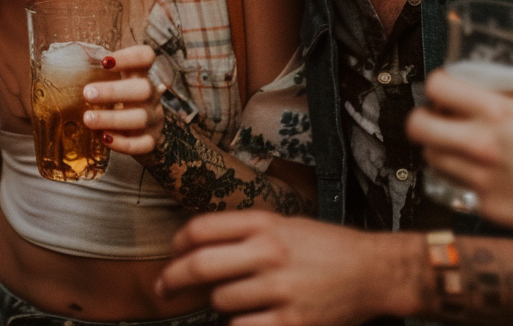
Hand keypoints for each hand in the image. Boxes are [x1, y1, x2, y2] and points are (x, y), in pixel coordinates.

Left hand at [81, 44, 161, 155]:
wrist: (142, 130)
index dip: (130, 57)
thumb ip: (93, 75)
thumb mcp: (112, 82)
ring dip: (113, 118)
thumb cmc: (119, 99)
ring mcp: (154, 118)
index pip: (146, 56)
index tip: (105, 61)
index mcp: (140, 74)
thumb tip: (54, 67)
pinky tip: (104, 138)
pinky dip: (122, 143)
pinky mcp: (151, 140)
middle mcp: (151, 95)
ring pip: (140, 118)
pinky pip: (142, 144)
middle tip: (87, 93)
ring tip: (88, 119)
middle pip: (143, 89)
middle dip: (114, 91)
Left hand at [156, 211, 425, 325]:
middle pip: (200, 265)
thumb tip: (196, 245)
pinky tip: (246, 318)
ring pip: (221, 300)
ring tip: (234, 301)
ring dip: (219, 304)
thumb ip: (243, 232)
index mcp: (263, 222)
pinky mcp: (294, 321)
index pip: (201, 228)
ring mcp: (280, 288)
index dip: (178, 243)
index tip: (171, 254)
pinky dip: (238, 324)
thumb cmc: (325, 247)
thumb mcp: (283, 224)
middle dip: (173, 279)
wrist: (374, 272)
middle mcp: (268, 251)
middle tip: (163, 289)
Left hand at [407, 69, 512, 226]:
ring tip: (460, 144)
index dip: (441, 85)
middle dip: (426, 119)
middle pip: (418, 126)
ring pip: (432, 157)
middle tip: (441, 118)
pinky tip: (485, 171)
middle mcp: (483, 147)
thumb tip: (491, 81)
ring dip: (441, 148)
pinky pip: (458, 185)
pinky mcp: (488, 207)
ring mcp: (483, 179)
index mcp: (499, 114)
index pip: (438, 87)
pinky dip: (465, 177)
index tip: (449, 90)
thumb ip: (508, 92)